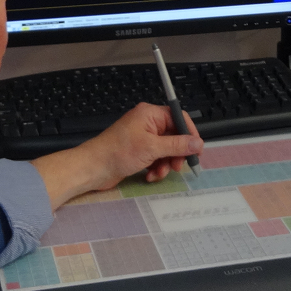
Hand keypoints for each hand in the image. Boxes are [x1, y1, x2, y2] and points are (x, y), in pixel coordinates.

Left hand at [32, 103, 202, 209]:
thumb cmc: (117, 152)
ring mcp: (142, 138)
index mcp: (150, 114)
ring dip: (165, 164)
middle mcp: (147, 123)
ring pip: (165, 150)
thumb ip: (177, 145)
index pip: (178, 118)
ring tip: (158, 173)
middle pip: (174, 136)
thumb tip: (197, 143)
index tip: (196, 149)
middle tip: (178, 166)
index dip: (189, 133)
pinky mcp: (138, 151)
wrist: (93, 168)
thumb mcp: (152, 148)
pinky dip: (155, 168)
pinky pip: (155, 158)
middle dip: (176, 153)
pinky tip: (149, 175)